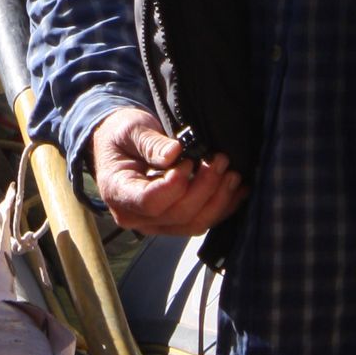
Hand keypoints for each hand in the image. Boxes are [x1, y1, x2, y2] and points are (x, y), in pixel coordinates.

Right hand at [89, 111, 244, 236]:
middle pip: (177, 214)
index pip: (150, 201)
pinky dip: (222, 207)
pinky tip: (238, 189)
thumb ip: (151, 143)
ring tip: (232, 174)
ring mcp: (155, 224)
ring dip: (218, 200)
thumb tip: (175, 152)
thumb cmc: (121, 136)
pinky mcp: (173, 222)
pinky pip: (200, 222)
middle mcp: (135, 216)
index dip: (175, 184)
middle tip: (220, 160)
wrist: (118, 146)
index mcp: (117, 192)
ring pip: (193, 223)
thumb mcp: (130, 130)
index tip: (187, 160)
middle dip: (205, 188)